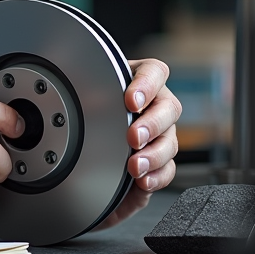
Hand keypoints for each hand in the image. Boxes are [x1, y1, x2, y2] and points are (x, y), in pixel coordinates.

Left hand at [96, 58, 181, 228]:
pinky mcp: (158, 163)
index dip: (147, 85)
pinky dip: (156, 176)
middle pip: (169, 108)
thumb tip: (89, 99)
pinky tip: (143, 180)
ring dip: (154, 154)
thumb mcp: (84, 97)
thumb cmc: (89, 112)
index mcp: (139, 82)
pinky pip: (168, 169)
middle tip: (133, 137)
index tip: (131, 101)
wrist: (84, 154)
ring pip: (170, 142)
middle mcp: (154, 107)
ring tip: (134, 165)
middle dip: (152, 124)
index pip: (154, 72)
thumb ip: (89, 94)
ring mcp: (160, 135)